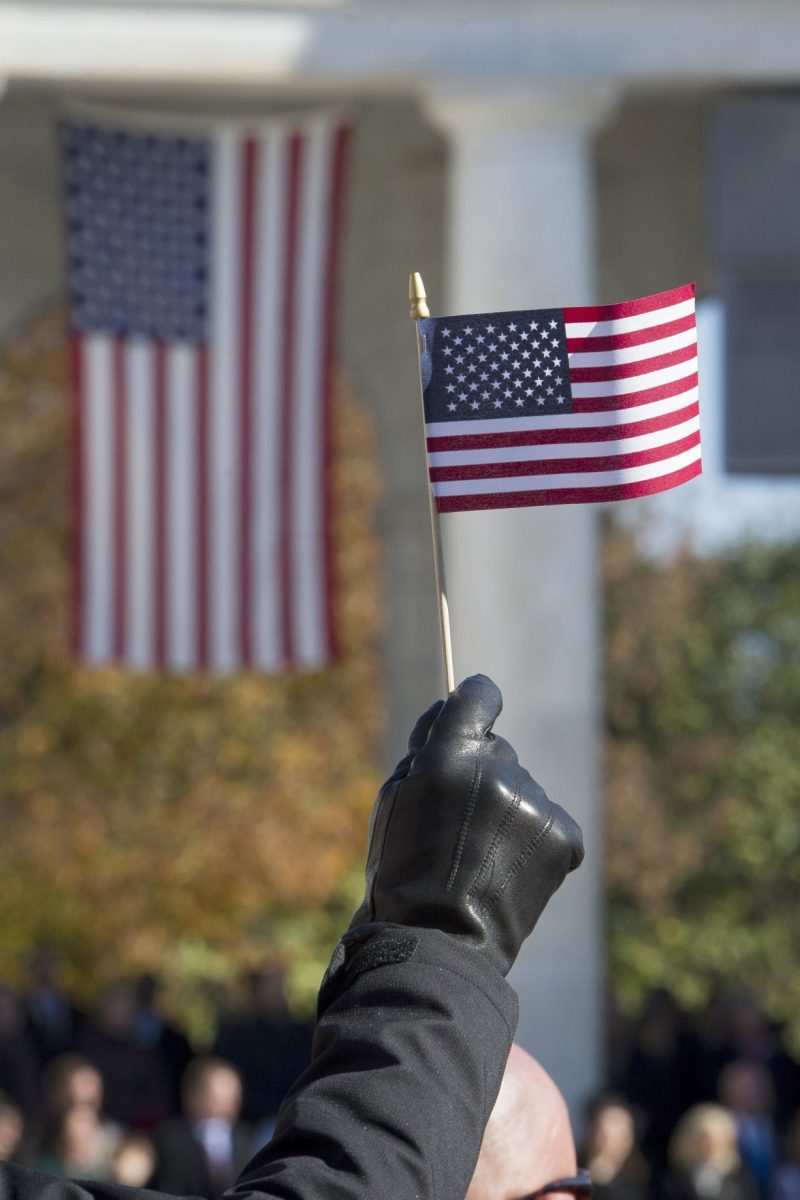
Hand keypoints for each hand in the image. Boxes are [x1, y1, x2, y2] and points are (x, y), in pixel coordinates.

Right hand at [351, 674, 583, 975]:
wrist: (440, 942)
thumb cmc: (404, 871)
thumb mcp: (395, 799)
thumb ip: (428, 750)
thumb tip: (454, 705)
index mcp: (448, 756)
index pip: (478, 695)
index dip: (476, 700)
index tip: (478, 709)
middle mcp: (497, 771)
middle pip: (499, 751)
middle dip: (483, 775)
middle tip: (460, 825)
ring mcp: (535, 804)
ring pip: (524, 789)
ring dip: (508, 812)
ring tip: (482, 859)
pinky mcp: (564, 837)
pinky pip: (550, 821)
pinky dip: (536, 840)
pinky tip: (511, 869)